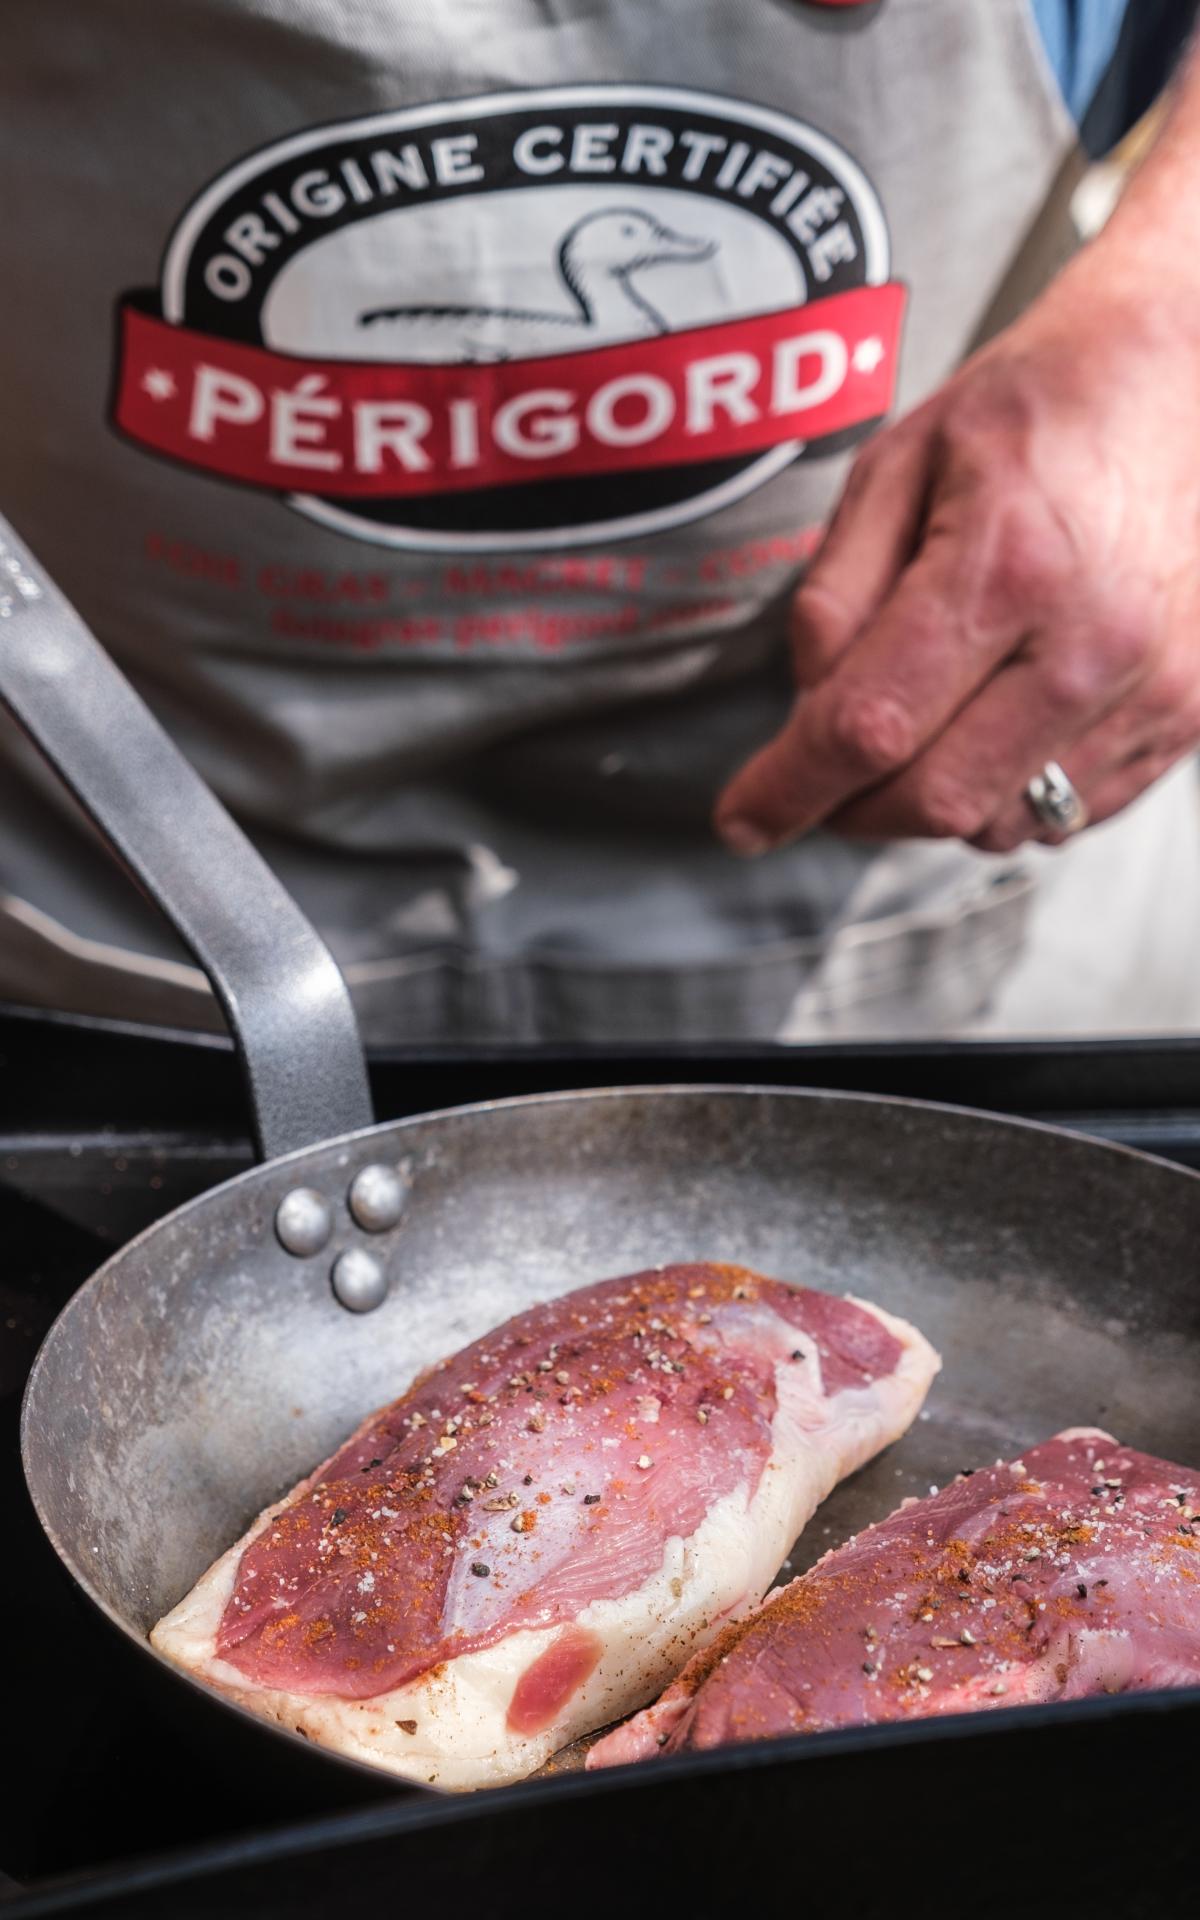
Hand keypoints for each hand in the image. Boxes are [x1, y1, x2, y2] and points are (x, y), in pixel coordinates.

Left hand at [714, 265, 1199, 857]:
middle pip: (934, 798)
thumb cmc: (1030, 414)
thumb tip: (807, 707)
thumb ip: (835, 594)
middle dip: (853, 807)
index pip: (871, 724)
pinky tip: (991, 725)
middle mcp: (1092, 641)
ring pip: (999, 823)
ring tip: (921, 724)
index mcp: (1007, 563)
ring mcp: (1153, 687)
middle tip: (822, 773)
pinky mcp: (1189, 715)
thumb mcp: (895, 464)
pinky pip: (1067, 815)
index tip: (743, 819)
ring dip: (930, 803)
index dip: (791, 788)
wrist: (1174, 382)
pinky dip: (1005, 797)